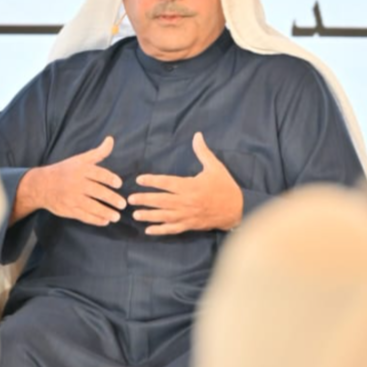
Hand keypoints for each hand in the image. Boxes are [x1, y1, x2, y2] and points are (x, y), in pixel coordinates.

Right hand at [14, 136, 125, 225]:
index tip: (119, 184)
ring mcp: (72, 198)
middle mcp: (77, 184)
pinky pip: (84, 216)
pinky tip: (105, 221)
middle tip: (123, 204)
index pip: (98, 174)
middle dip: (111, 198)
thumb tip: (111, 140)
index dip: (110, 178)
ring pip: (92, 206)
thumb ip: (98, 153)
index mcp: (81, 170)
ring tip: (117, 216)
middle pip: (97, 191)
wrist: (41, 185)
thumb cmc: (65, 171)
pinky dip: (95, 220)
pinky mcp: (69, 209)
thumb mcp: (80, 159)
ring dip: (105, 212)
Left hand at [128, 133, 242, 235]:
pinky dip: (160, 230)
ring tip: (135, 214)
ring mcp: (188, 215)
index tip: (139, 179)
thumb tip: (197, 135)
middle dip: (145, 200)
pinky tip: (148, 230)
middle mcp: (187, 202)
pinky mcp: (190, 225)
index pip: (167, 183)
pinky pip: (173, 229)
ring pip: (164, 216)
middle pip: (161, 201)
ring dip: (149, 215)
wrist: (236, 209)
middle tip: (130, 199)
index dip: (152, 181)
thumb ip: (203, 152)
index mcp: (191, 186)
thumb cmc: (225, 186)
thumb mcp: (215, 167)